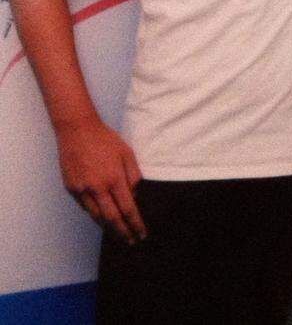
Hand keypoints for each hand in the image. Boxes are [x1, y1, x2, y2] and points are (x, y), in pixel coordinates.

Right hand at [56, 119, 144, 242]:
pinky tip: (102, 216)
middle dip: (123, 232)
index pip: (128, 209)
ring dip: (108, 227)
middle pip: (111, 218)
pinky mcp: (70, 188)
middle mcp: (97, 187)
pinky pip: (85, 206)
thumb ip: (133, 176)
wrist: (77, 130)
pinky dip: (94, 213)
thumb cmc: (106, 140)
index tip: (142, 234)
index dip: (135, 224)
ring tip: (118, 233)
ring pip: (95, 215)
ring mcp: (81, 189)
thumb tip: (134, 196)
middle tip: (131, 241)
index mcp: (114, 179)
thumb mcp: (127, 154)